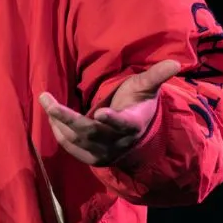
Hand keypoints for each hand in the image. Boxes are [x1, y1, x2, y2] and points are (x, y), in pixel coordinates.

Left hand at [39, 60, 180, 165]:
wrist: (135, 135)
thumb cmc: (137, 103)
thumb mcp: (146, 88)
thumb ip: (156, 76)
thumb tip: (176, 64)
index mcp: (133, 124)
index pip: (123, 124)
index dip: (113, 120)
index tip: (102, 113)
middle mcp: (117, 142)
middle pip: (89, 132)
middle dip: (66, 116)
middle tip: (46, 99)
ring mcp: (103, 153)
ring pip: (76, 140)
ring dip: (57, 121)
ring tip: (46, 101)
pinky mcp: (91, 158)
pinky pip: (70, 148)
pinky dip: (58, 132)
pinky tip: (52, 117)